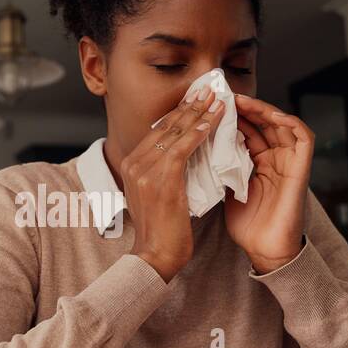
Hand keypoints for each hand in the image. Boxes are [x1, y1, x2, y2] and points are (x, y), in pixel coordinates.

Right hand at [122, 86, 225, 281]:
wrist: (154, 256)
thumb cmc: (161, 232)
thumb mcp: (158, 195)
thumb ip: (164, 173)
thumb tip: (185, 155)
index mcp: (131, 165)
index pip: (158, 131)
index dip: (179, 113)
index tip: (196, 100)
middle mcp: (134, 163)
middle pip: (165, 126)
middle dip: (189, 107)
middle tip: (208, 91)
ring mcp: (144, 171)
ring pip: (175, 133)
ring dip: (198, 114)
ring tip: (216, 100)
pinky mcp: (160, 179)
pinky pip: (183, 148)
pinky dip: (198, 132)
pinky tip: (212, 122)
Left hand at [224, 95, 314, 273]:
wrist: (264, 250)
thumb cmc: (247, 226)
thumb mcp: (227, 189)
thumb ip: (221, 168)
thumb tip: (198, 148)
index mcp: (258, 162)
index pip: (248, 130)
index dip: (232, 116)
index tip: (213, 106)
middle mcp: (275, 159)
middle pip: (263, 122)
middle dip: (245, 108)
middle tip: (224, 97)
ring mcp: (289, 162)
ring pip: (282, 124)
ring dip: (264, 110)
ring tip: (243, 102)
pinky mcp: (302, 169)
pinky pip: (304, 137)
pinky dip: (290, 122)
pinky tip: (272, 115)